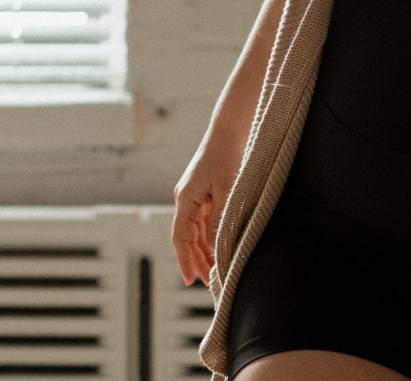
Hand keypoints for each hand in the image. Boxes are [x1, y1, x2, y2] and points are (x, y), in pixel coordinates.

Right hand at [171, 139, 242, 286]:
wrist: (229, 128)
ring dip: (204, 248)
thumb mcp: (226, 188)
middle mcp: (186, 198)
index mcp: (185, 198)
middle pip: (187, 236)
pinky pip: (204, 218)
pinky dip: (210, 233)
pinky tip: (219, 245)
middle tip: (208, 281)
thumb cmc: (227, 155)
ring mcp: (195, 194)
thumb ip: (219, 218)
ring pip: (196, 229)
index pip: (181, 236)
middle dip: (196, 259)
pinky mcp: (205, 190)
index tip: (190, 279)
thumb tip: (212, 247)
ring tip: (215, 268)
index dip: (185, 259)